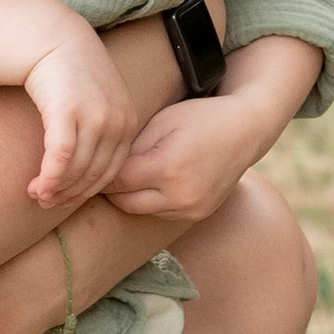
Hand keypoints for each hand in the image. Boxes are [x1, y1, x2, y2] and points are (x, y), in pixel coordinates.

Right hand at [21, 27, 142, 209]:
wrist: (54, 38)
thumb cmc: (72, 74)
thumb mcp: (99, 102)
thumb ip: (102, 132)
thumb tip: (90, 170)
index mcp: (129, 122)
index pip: (113, 171)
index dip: (88, 191)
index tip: (67, 200)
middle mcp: (117, 122)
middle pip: (95, 175)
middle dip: (70, 195)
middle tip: (47, 203)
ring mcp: (95, 117)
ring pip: (77, 170)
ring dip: (55, 189)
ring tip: (37, 194)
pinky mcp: (68, 112)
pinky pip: (60, 157)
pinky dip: (49, 177)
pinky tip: (37, 185)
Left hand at [108, 94, 273, 227]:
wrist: (245, 131)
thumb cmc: (200, 118)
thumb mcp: (161, 122)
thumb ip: (130, 148)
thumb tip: (101, 166)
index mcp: (168, 168)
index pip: (116, 181)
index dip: (99, 172)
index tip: (87, 163)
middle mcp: (181, 196)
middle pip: (124, 202)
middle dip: (110, 187)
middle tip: (99, 171)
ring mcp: (192, 209)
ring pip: (140, 210)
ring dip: (130, 195)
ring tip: (126, 174)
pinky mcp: (198, 215)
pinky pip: (160, 213)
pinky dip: (151, 200)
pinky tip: (151, 181)